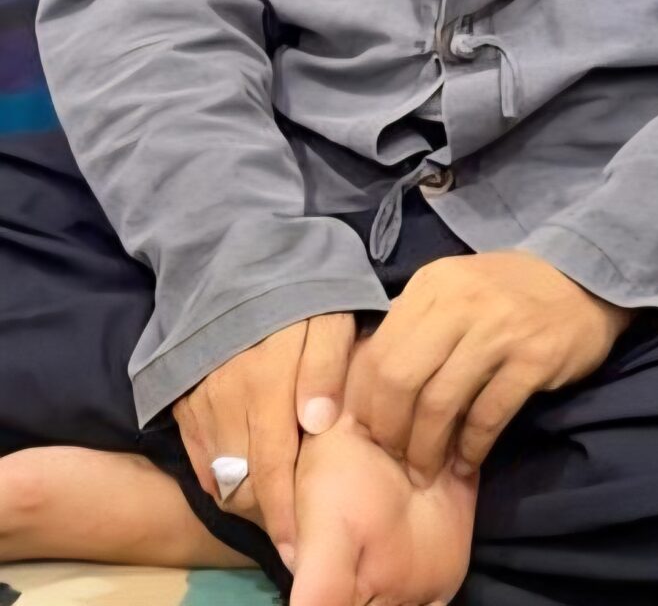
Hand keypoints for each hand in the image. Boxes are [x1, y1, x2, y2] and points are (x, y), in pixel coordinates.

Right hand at [173, 312, 355, 567]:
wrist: (234, 254)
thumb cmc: (296, 287)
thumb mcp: (328, 312)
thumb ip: (326, 366)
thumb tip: (317, 425)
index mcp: (265, 381)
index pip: (274, 469)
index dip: (285, 515)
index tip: (302, 550)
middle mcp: (226, 400)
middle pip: (244, 482)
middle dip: (268, 515)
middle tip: (295, 534)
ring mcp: (199, 403)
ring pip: (219, 476)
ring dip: (245, 499)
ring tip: (276, 510)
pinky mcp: (182, 401)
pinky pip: (198, 459)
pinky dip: (218, 479)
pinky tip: (245, 482)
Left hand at [347, 252, 625, 485]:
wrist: (583, 278)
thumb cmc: (507, 293)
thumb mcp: (455, 289)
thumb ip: (415, 324)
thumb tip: (367, 381)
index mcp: (434, 284)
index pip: (378, 353)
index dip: (366, 404)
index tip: (368, 434)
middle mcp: (462, 300)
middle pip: (401, 380)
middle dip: (391, 431)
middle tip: (395, 458)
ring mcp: (500, 328)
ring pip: (441, 402)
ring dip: (428, 448)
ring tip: (427, 470)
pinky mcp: (534, 357)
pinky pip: (488, 415)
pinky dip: (471, 447)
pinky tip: (467, 461)